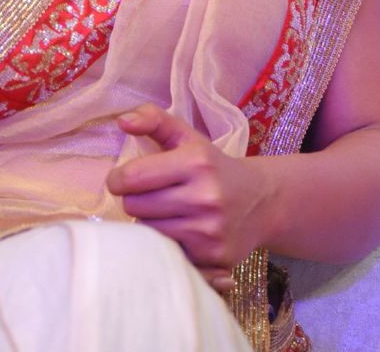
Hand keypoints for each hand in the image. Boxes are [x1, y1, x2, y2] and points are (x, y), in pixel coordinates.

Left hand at [106, 104, 267, 289]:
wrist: (262, 201)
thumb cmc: (213, 166)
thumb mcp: (187, 137)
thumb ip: (153, 120)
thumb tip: (122, 121)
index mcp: (196, 162)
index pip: (132, 177)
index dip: (117, 180)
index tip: (121, 180)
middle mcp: (205, 197)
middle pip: (135, 206)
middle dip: (134, 199)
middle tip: (148, 195)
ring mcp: (210, 231)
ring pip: (148, 232)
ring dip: (149, 222)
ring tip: (164, 212)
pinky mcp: (214, 259)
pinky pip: (168, 254)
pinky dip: (167, 244)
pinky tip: (178, 231)